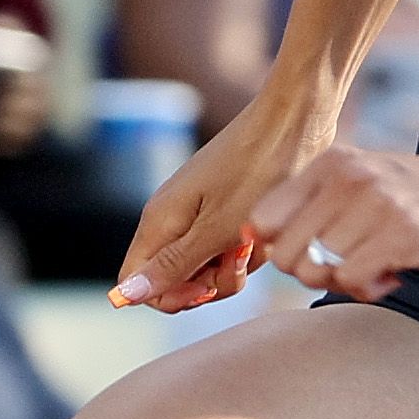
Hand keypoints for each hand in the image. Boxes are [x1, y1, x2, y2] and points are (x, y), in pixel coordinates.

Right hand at [113, 86, 340, 307]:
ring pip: (209, 267)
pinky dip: (251, 247)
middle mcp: (172, 219)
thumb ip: (172, 265)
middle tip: (239, 257)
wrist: (296, 121)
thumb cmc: (258, 171)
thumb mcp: (217, 229)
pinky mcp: (226, 210)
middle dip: (212, 282)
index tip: (206, 286)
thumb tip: (121, 296)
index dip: (169, 297)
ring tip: (257, 236)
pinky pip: (231, 247)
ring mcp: (200, 214)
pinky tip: (266, 229)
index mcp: (159, 221)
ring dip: (238, 264)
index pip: (136, 282)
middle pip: (176, 280)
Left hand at [243, 142, 418, 303]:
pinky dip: (370, 289)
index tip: (317, 255)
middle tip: (351, 268)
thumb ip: (318, 205)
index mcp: (333, 162)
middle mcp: (349, 176)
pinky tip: (397, 274)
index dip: (283, 249)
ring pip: (319, 271)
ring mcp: (377, 202)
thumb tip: (260, 242)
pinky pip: (352, 281)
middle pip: (286, 254)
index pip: (264, 220)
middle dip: (313, 274)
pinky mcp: (404, 232)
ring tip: (382, 265)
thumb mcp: (368, 184)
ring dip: (348, 282)